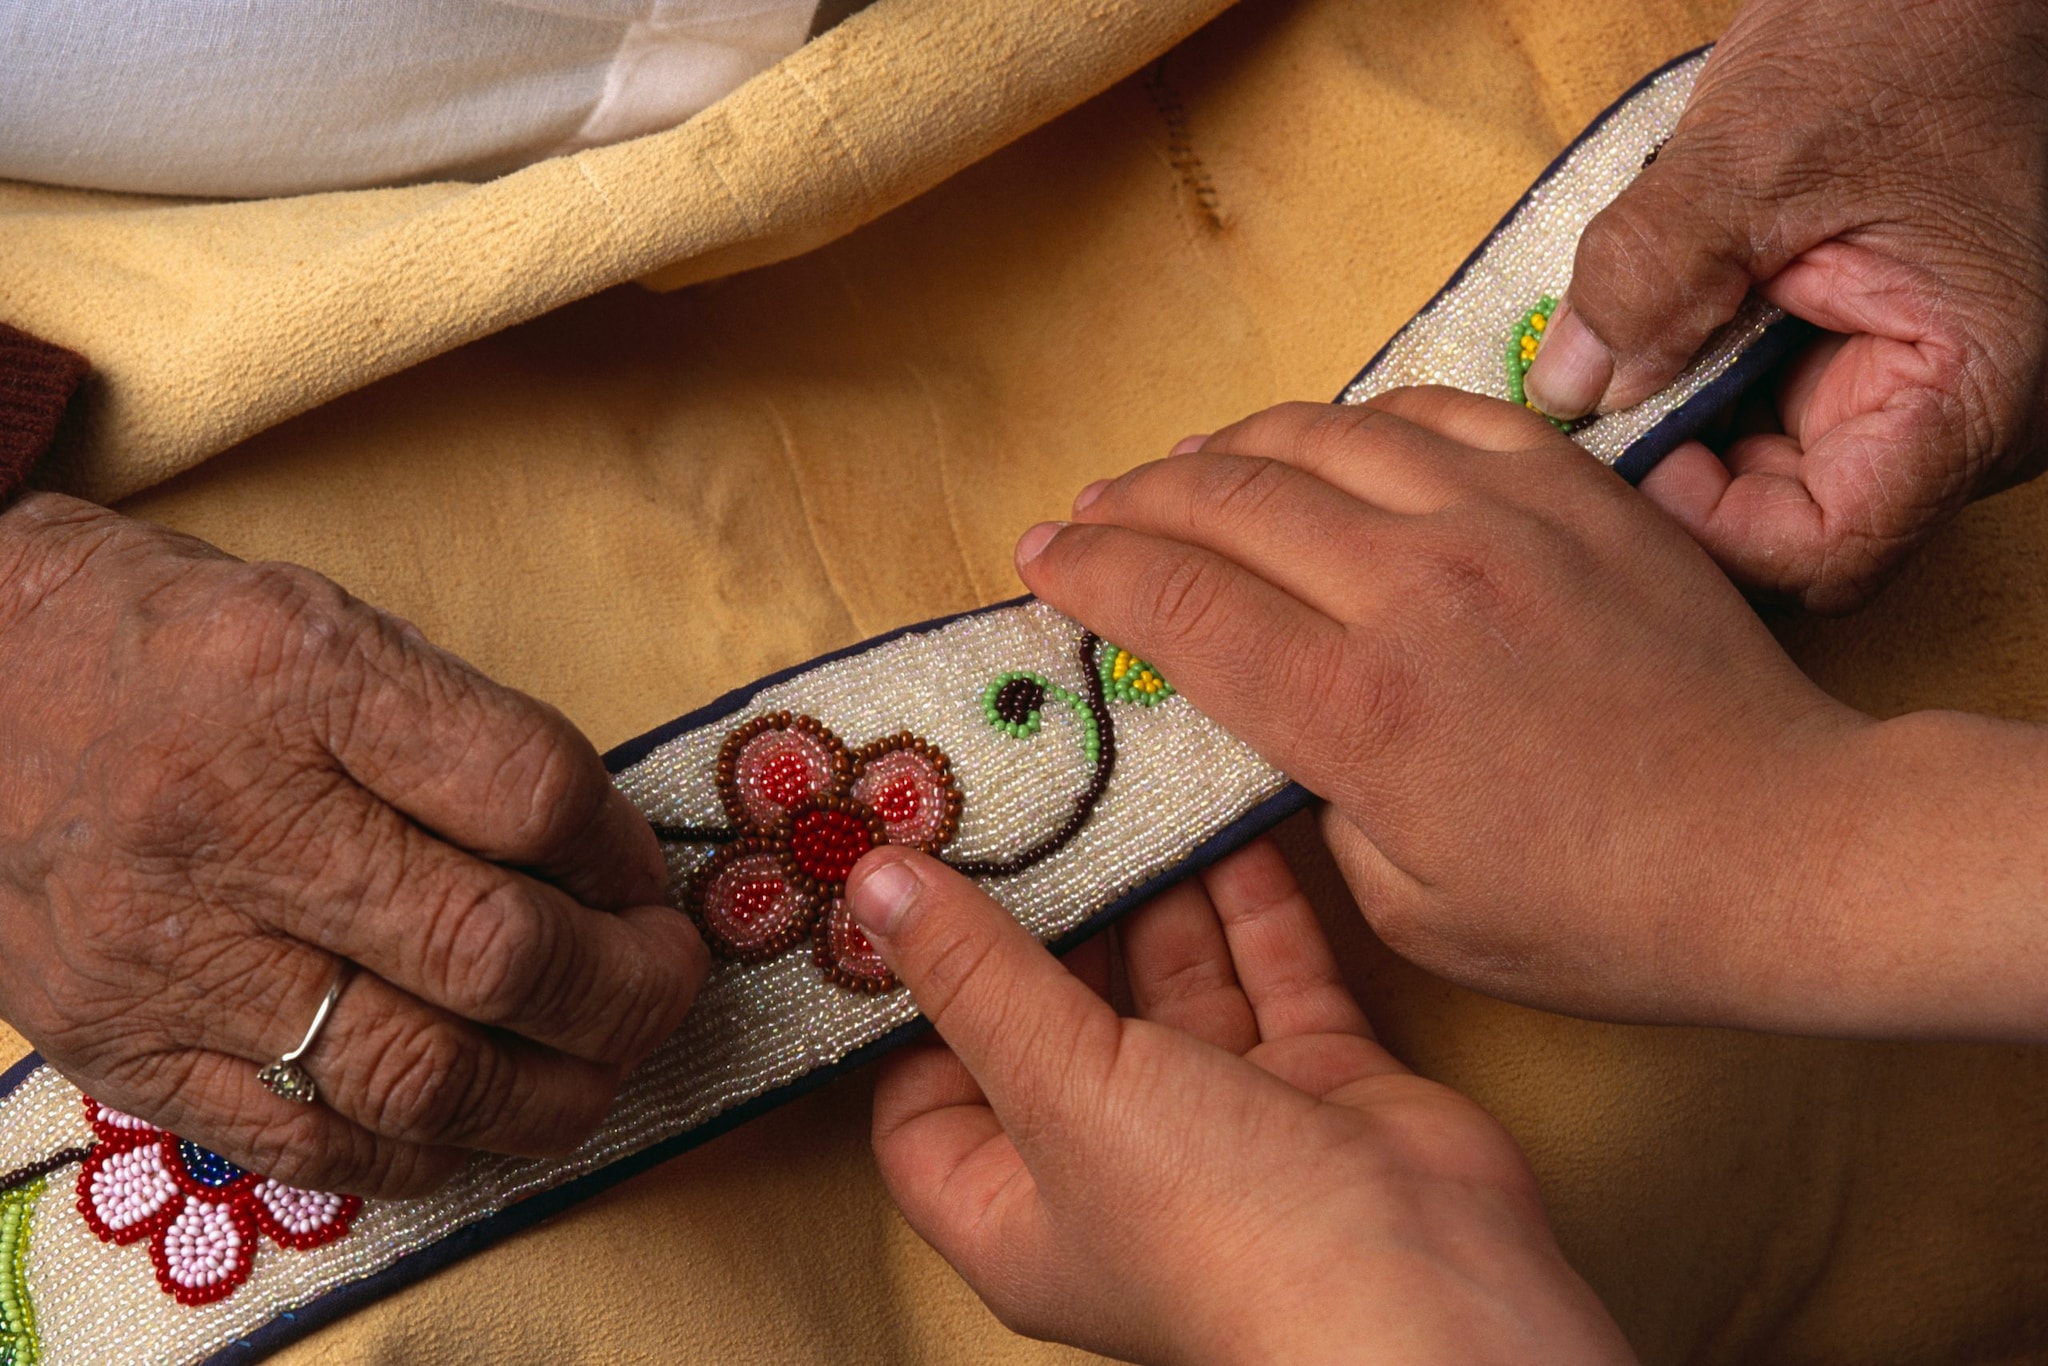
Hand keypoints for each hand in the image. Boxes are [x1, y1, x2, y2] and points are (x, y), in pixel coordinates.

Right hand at [0, 495, 707, 1195]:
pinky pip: (314, 1143)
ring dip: (555, 1093)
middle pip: (493, 950)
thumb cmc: (170, 646)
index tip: (645, 882)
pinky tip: (480, 1117)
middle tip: (664, 985)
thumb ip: (458, 735)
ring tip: (601, 1069)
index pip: (529, 790)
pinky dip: (431, 1148)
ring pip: (421, 1074)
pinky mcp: (121, 1049)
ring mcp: (164, 950)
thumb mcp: (322, 622)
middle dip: (625, 992)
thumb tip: (602, 866)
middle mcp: (225, 817)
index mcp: (292, 674)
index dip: (624, 855)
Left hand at [856, 838, 1634, 1365]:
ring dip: (1149, 895)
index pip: (926, 1102)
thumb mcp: (1060, 1086)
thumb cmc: (1219, 1225)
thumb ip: (974, 977)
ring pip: (1168, 984)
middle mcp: (1113, 1166)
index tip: (906, 893)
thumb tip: (872, 886)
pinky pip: (1270, 970)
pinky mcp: (1315, 1080)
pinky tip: (1219, 816)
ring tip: (1113, 789)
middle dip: (1043, 921)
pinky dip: (1249, 900)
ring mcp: (1222, 1123)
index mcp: (1018, 1206)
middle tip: (1015, 806)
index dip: (912, 1007)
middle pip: (1053, 1022)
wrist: (1427, 1288)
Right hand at [1016, 394, 1900, 1031]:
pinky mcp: (1573, 488)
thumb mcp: (1409, 906)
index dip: (1090, 571)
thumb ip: (1316, 794)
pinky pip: (1434, 411)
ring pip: (1318, 434)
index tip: (1038, 556)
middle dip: (1133, 500)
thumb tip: (1277, 710)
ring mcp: (1499, 519)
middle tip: (1089, 511)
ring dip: (1226, 447)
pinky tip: (1331, 444)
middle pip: (1225, 499)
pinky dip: (1357, 421)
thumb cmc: (1595, 915)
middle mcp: (1412, 587)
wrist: (1784, 849)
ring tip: (1183, 469)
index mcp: (1358, 710)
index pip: (1176, 604)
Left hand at [1523, 0, 2047, 610]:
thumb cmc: (1904, 43)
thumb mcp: (1758, 149)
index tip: (1630, 457)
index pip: (1825, 551)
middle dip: (1682, 486)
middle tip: (1593, 421)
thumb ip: (1652, 275)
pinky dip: (1701, 396)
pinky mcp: (1871, 367)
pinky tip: (1662, 339)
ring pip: (1770, 485)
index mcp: (1974, 389)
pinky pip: (1770, 425)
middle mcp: (1962, 420)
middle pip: (1791, 533)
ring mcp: (1915, 398)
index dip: (1710, 529)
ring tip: (1627, 359)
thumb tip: (1569, 391)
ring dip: (1683, 438)